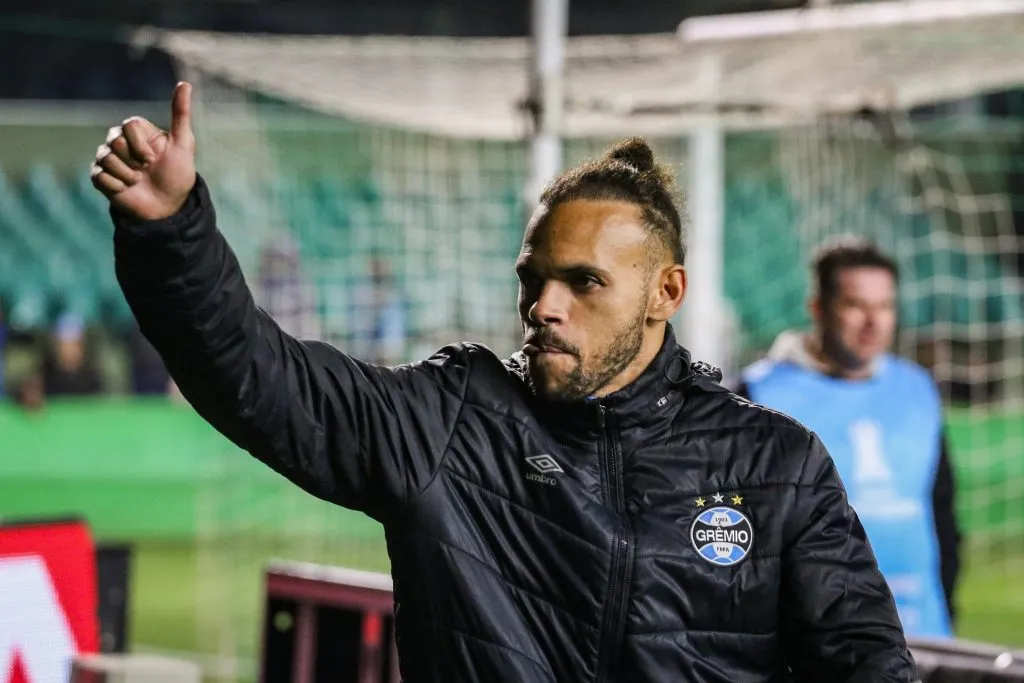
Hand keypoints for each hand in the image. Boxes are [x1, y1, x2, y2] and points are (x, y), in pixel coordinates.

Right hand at [91, 81, 196, 220]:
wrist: (168, 207)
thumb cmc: (178, 175)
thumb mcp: (183, 144)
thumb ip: (181, 114)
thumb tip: (185, 83)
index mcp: (138, 132)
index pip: (129, 125)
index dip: (142, 145)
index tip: (154, 159)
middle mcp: (120, 142)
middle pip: (115, 140)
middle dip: (134, 160)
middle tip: (146, 171)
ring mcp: (108, 159)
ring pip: (106, 158)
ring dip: (127, 175)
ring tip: (138, 181)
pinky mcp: (100, 177)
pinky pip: (99, 176)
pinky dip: (117, 186)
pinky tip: (127, 190)